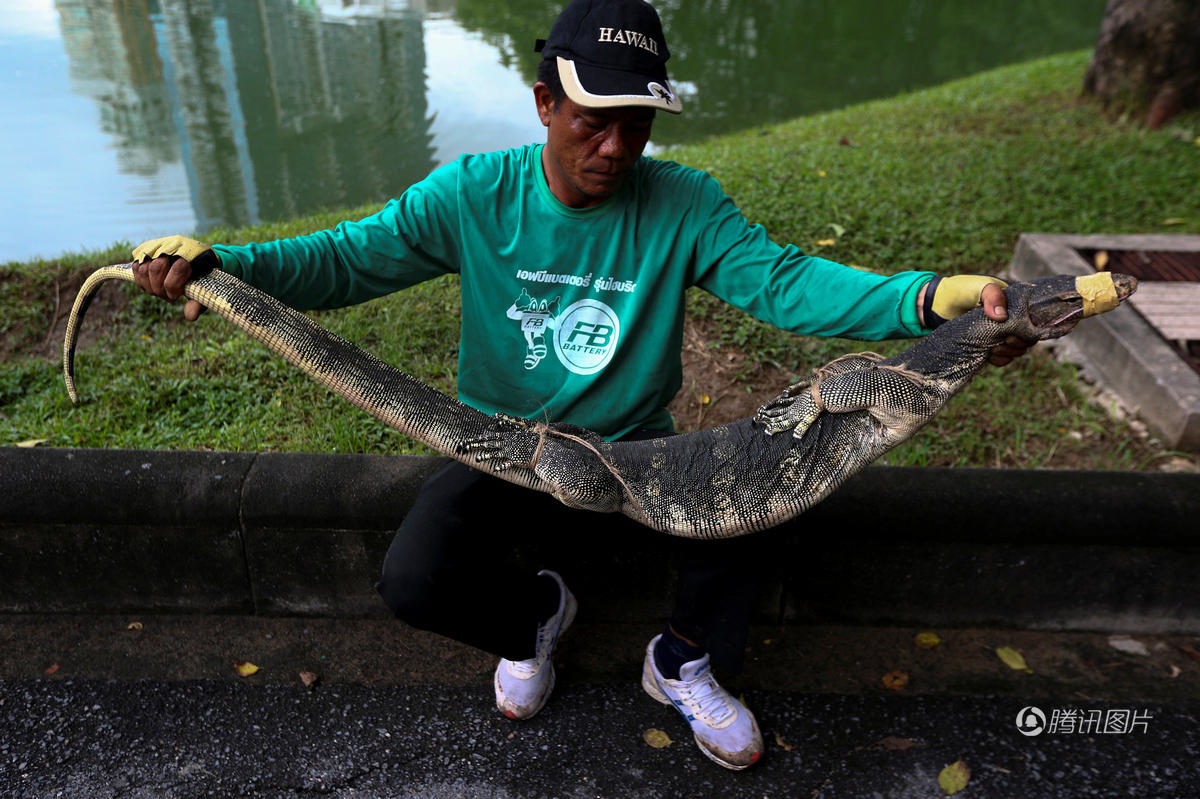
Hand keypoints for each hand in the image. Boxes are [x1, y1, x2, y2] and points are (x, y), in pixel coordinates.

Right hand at [131, 235, 213, 320]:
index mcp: (191, 252)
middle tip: (168, 296)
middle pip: (156, 268)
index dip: (173, 287)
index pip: (178, 268)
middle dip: (159, 288)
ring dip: (149, 286)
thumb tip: (190, 316)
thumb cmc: (202, 277)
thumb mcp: (204, 290)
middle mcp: (173, 245)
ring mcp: (158, 246)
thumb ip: (198, 303)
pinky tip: (152, 285)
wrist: (198, 261)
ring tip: (161, 290)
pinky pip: (135, 267)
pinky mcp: (146, 250)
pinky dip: (141, 281)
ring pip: (142, 268)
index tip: (176, 296)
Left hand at [919, 275, 1034, 366]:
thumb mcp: (977, 287)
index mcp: (1015, 302)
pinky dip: (1002, 359)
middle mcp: (1012, 318)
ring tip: (995, 349)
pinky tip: (992, 357)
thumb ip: (992, 296)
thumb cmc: (959, 290)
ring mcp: (1001, 332)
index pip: (1035, 318)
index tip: (1014, 332)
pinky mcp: (990, 345)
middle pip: (1029, 336)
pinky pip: (1005, 357)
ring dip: (1011, 352)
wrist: (935, 306)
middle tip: (1004, 342)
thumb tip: (1002, 317)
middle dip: (1019, 342)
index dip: (1031, 328)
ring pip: (1018, 348)